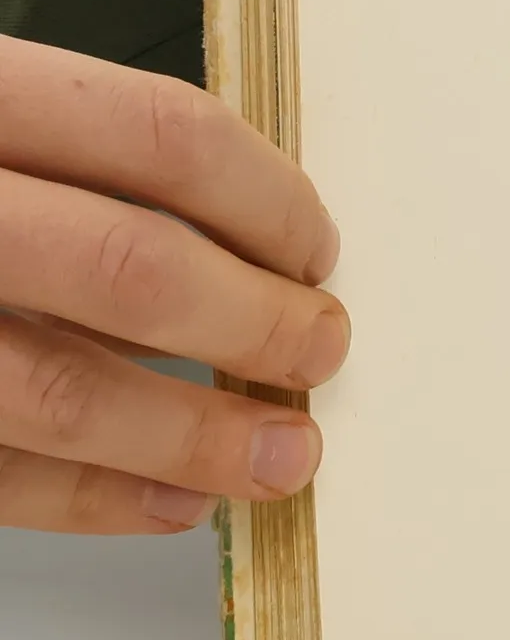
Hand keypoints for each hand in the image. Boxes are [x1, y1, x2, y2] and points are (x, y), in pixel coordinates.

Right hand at [0, 37, 348, 533]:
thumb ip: (74, 157)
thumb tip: (251, 247)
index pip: (162, 138)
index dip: (269, 202)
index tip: (316, 250)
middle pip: (132, 267)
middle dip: (258, 326)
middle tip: (321, 351)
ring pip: (59, 388)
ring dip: (195, 437)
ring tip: (280, 457)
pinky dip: (95, 499)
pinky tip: (169, 500)